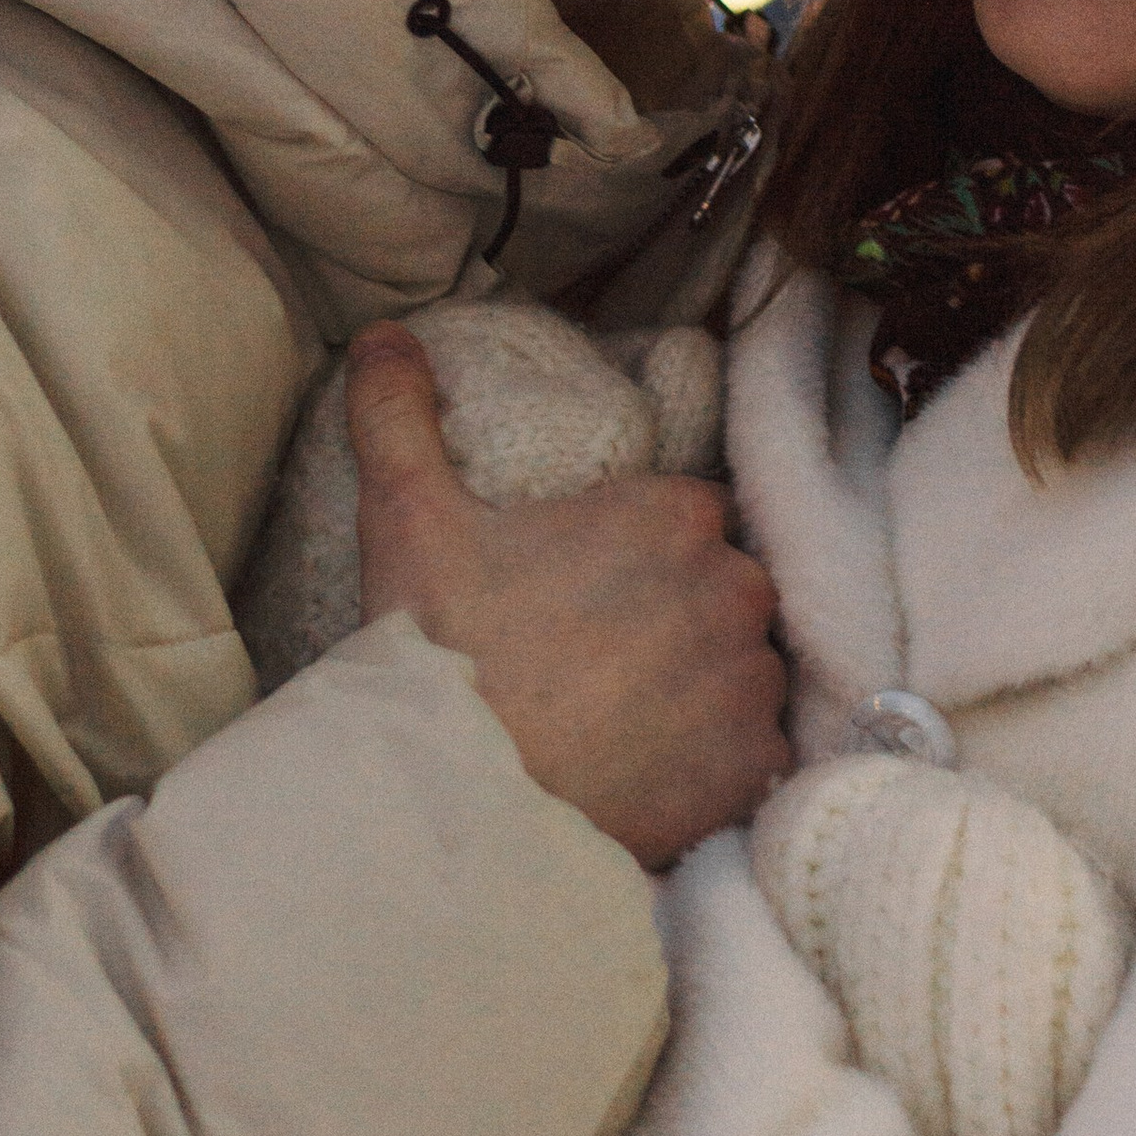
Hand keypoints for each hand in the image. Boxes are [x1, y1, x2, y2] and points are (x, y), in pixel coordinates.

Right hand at [345, 328, 786, 868]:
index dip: (636, 549)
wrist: (455, 800)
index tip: (586, 587)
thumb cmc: (438, 650)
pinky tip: (647, 771)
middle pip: (722, 586)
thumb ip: (400, 415)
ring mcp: (750, 684)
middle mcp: (733, 588)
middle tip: (596, 657)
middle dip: (676, 613)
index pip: (686, 513)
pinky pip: (750, 753)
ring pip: (742, 668)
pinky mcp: (752, 771)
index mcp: (672, 514)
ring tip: (619, 720)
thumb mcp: (407, 518)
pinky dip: (712, 763)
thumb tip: (383, 335)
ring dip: (701, 686)